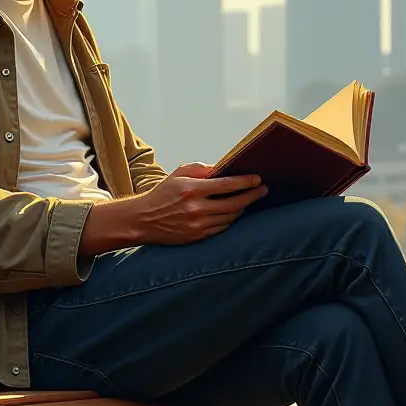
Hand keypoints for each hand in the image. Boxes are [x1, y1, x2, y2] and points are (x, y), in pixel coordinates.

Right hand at [130, 163, 266, 244]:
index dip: (245, 182)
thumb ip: (202, 169)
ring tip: (250, 200)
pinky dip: (230, 219)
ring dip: (243, 208)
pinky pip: (221, 228)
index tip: (257, 179)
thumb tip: (224, 168)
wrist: (143, 219)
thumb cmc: (163, 193)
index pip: (226, 185)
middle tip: (262, 190)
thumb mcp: (179, 173)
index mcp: (192, 189)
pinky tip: (235, 212)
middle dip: (251, 196)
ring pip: (230, 217)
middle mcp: (196, 208)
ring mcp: (197, 225)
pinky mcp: (197, 237)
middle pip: (233, 203)